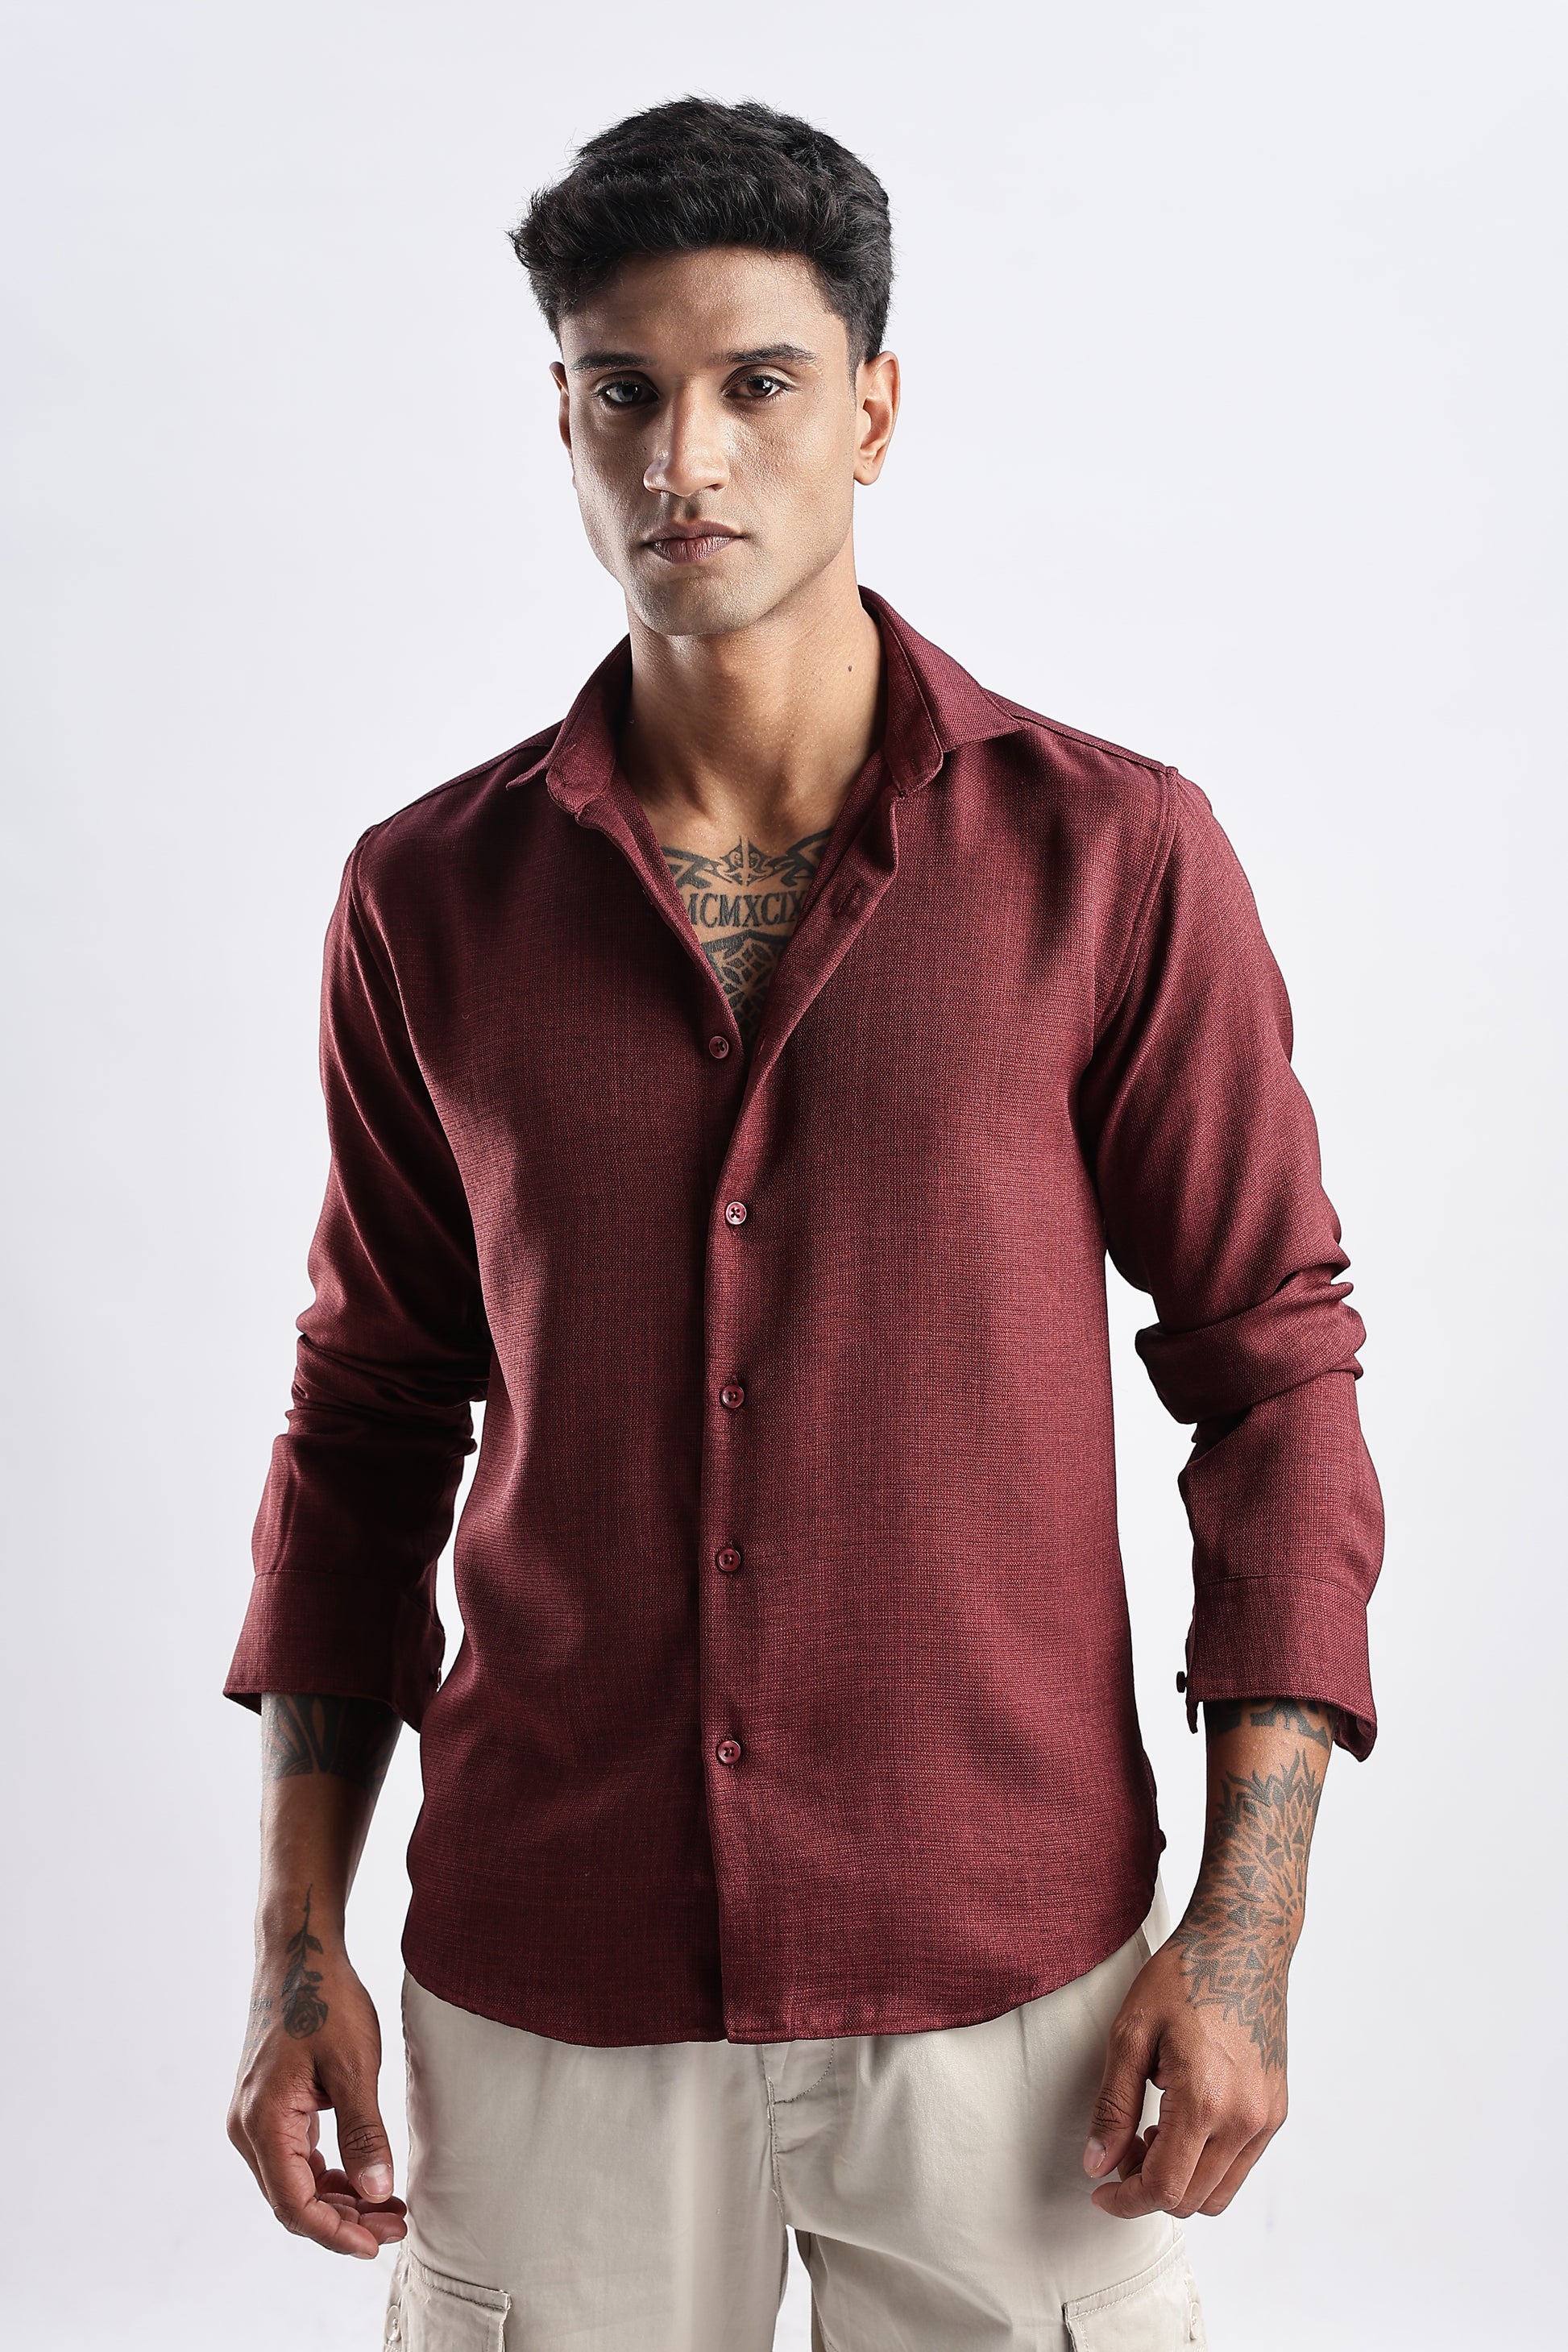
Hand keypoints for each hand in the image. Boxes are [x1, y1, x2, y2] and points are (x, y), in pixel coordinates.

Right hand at [228, 1898, 407, 2259]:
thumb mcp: (354, 2067)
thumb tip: (375, 2192)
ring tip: (389, 2208)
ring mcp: (257, 2118)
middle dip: (344, 2221)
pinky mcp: (271, 2107)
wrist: (300, 1952)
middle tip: (395, 2226)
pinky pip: (297, 2158)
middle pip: (292, 2200)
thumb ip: (364, 2132)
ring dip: (339, 2200)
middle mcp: (248, 2128)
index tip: (376, 2245)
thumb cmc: (325, 2000)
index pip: (294, 2203)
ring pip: (295, 2182)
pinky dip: (330, 2174)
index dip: (335, 2232)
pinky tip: (366, 2178)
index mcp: (261, 2121)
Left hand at [1083, 1933, 1284, 2219]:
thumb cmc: (1183, 1978)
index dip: (1125, 2201)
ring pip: (1219, 2193)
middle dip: (1148, 2188)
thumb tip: (1097, 2165)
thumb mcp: (1130, 2035)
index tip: (1100, 2192)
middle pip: (1191, 2200)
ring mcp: (1267, 2117)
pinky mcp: (1277, 2110)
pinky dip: (1207, 2164)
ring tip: (1152, 2131)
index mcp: (1205, 2101)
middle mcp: (1245, 2119)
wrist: (1242, 1943)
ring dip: (1180, 2181)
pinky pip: (1240, 2165)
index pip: (1164, 2189)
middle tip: (1123, 2146)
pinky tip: (1182, 2121)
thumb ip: (1113, 2107)